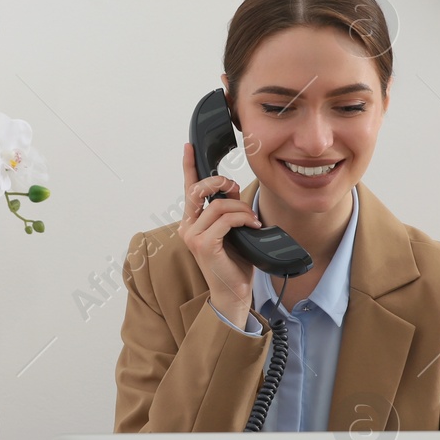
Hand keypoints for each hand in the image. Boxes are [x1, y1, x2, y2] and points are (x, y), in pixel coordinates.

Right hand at [180, 142, 259, 324]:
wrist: (234, 292)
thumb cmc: (234, 263)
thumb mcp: (231, 231)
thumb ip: (227, 211)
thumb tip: (233, 191)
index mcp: (192, 222)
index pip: (188, 189)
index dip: (188, 166)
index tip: (189, 147)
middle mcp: (187, 227)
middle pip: (198, 190)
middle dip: (221, 184)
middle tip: (237, 191)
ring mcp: (193, 237)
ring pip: (218, 206)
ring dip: (241, 209)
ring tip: (252, 220)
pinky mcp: (204, 246)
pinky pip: (225, 220)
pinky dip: (242, 219)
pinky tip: (252, 226)